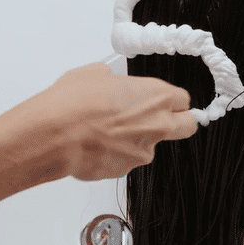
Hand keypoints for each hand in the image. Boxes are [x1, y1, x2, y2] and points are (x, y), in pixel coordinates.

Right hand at [21, 63, 197, 180]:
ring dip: (136, 141)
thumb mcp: (94, 74)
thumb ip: (112, 80)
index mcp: (157, 96)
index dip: (171, 101)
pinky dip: (115, 155)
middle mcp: (158, 124)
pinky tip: (94, 145)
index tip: (162, 101)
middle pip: (187, 126)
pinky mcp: (125, 170)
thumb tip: (107, 81)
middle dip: (179, 123)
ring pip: (150, 147)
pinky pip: (126, 161)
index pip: (182, 99)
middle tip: (158, 120)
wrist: (56, 133)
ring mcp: (144, 150)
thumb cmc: (75, 102)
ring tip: (106, 131)